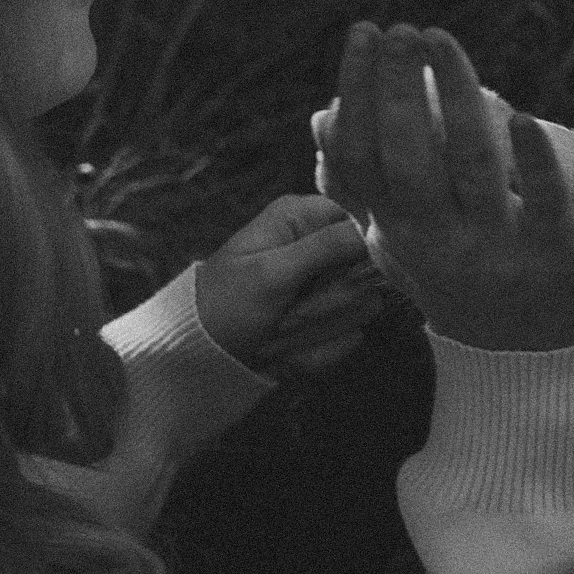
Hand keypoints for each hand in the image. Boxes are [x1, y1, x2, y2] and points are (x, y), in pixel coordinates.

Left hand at [196, 194, 385, 375]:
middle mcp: (316, 246)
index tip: (348, 270)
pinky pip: (342, 338)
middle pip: (365, 270)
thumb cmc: (224, 304)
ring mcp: (322, 286)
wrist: (194, 356)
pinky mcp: (322, 321)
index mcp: (301, 217)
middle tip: (294, 310)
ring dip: (321, 328)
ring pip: (359, 308)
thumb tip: (379, 228)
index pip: (362, 219)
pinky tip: (285, 350)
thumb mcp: (272, 273)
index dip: (362, 246)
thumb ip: (327, 247)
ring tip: (282, 331)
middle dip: (332, 300)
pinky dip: (315, 351)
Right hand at [315, 21, 573, 351]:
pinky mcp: (552, 250)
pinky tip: (520, 115)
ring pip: (472, 164)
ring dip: (457, 99)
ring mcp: (495, 245)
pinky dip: (532, 159)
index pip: (362, 157)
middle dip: (398, 90)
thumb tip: (321, 120)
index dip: (358, 92)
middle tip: (401, 31)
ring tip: (444, 42)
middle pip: (408, 158)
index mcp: (398, 230)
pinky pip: (541, 200)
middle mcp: (438, 238)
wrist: (523, 364)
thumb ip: (363, 184)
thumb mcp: (400, 241)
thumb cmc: (458, 280)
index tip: (363, 33)